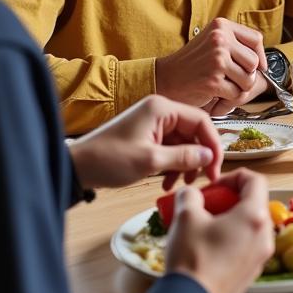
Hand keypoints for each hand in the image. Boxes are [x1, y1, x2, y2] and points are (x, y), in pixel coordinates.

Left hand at [68, 95, 223, 190]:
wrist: (77, 167)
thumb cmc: (109, 160)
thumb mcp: (151, 161)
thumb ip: (184, 157)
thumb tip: (210, 157)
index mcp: (162, 108)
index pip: (201, 121)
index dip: (213, 145)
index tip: (216, 169)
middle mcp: (160, 111)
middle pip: (194, 131)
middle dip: (199, 157)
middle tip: (202, 180)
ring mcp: (152, 123)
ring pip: (183, 142)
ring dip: (185, 163)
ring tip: (180, 184)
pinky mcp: (146, 135)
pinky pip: (170, 148)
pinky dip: (172, 164)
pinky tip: (166, 182)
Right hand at [155, 17, 267, 108]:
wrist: (166, 78)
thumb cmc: (192, 63)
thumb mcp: (212, 42)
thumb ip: (235, 44)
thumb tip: (263, 61)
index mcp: (221, 26)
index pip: (256, 39)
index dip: (260, 56)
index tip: (257, 67)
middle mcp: (220, 39)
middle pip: (255, 62)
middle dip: (247, 75)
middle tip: (230, 78)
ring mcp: (216, 59)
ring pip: (249, 80)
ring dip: (238, 88)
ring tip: (222, 84)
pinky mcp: (213, 80)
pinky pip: (237, 94)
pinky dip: (228, 98)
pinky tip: (214, 92)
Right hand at [166, 169, 274, 292]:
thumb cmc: (192, 258)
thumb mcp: (186, 217)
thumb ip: (190, 196)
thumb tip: (191, 194)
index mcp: (254, 216)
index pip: (255, 181)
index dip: (234, 176)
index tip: (215, 185)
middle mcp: (265, 235)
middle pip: (255, 204)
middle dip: (230, 199)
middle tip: (207, 205)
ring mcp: (261, 257)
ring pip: (251, 226)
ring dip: (231, 219)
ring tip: (206, 226)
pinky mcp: (252, 273)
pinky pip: (247, 246)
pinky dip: (233, 238)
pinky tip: (209, 246)